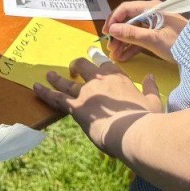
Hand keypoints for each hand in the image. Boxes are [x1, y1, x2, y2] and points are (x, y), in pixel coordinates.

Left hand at [34, 57, 162, 155]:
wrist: (132, 132)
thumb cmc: (146, 118)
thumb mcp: (153, 101)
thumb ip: (150, 87)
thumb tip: (150, 76)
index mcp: (118, 77)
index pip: (105, 63)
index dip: (98, 61)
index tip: (94, 59)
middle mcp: (99, 80)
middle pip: (84, 67)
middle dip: (77, 66)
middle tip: (73, 67)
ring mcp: (86, 93)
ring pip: (67, 83)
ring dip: (57, 78)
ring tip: (49, 75)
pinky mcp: (75, 108)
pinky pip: (56, 98)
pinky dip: (45, 92)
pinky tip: (36, 87)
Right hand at [103, 0, 187, 63]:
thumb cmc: (179, 43)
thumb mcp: (154, 40)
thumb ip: (132, 34)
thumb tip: (112, 29)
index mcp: (152, 9)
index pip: (126, 9)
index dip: (114, 19)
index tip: (106, 33)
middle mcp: (152, 14)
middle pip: (128, 21)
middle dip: (118, 34)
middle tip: (110, 48)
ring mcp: (155, 25)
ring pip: (133, 31)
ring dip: (123, 43)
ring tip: (115, 56)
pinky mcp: (158, 35)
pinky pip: (140, 39)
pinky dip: (132, 47)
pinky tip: (123, 57)